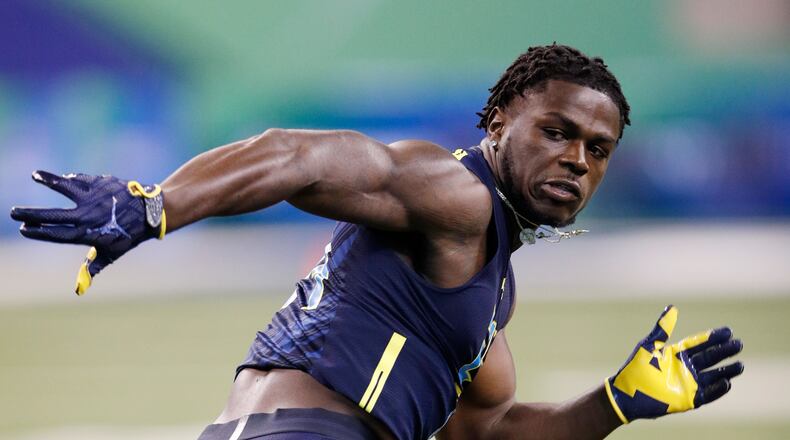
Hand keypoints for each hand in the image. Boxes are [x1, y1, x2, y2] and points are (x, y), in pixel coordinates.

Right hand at [10, 171, 165, 294]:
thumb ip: (93, 265)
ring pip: (65, 187)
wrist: (152, 213)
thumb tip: (79, 290)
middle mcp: (87, 216)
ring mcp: (94, 197)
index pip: (56, 234)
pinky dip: (71, 178)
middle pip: (52, 215)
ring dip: (49, 180)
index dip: (39, 232)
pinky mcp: (101, 183)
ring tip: (36, 175)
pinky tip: (62, 178)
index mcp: (87, 234)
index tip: (25, 228)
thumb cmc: (130, 235)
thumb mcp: (112, 252)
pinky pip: (81, 179)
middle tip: (13, 212)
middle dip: (31, 214)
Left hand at [604, 305, 742, 422]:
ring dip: (726, 371)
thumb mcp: (649, 345)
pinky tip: (727, 382)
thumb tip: (672, 307)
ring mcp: (688, 384)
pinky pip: (706, 394)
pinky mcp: (688, 399)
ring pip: (713, 376)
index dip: (713, 337)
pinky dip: (717, 390)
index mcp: (676, 353)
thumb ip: (662, 328)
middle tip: (739, 344)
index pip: (699, 343)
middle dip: (724, 351)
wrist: (626, 393)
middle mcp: (685, 367)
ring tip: (740, 365)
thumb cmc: (635, 367)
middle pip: (709, 358)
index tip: (728, 330)